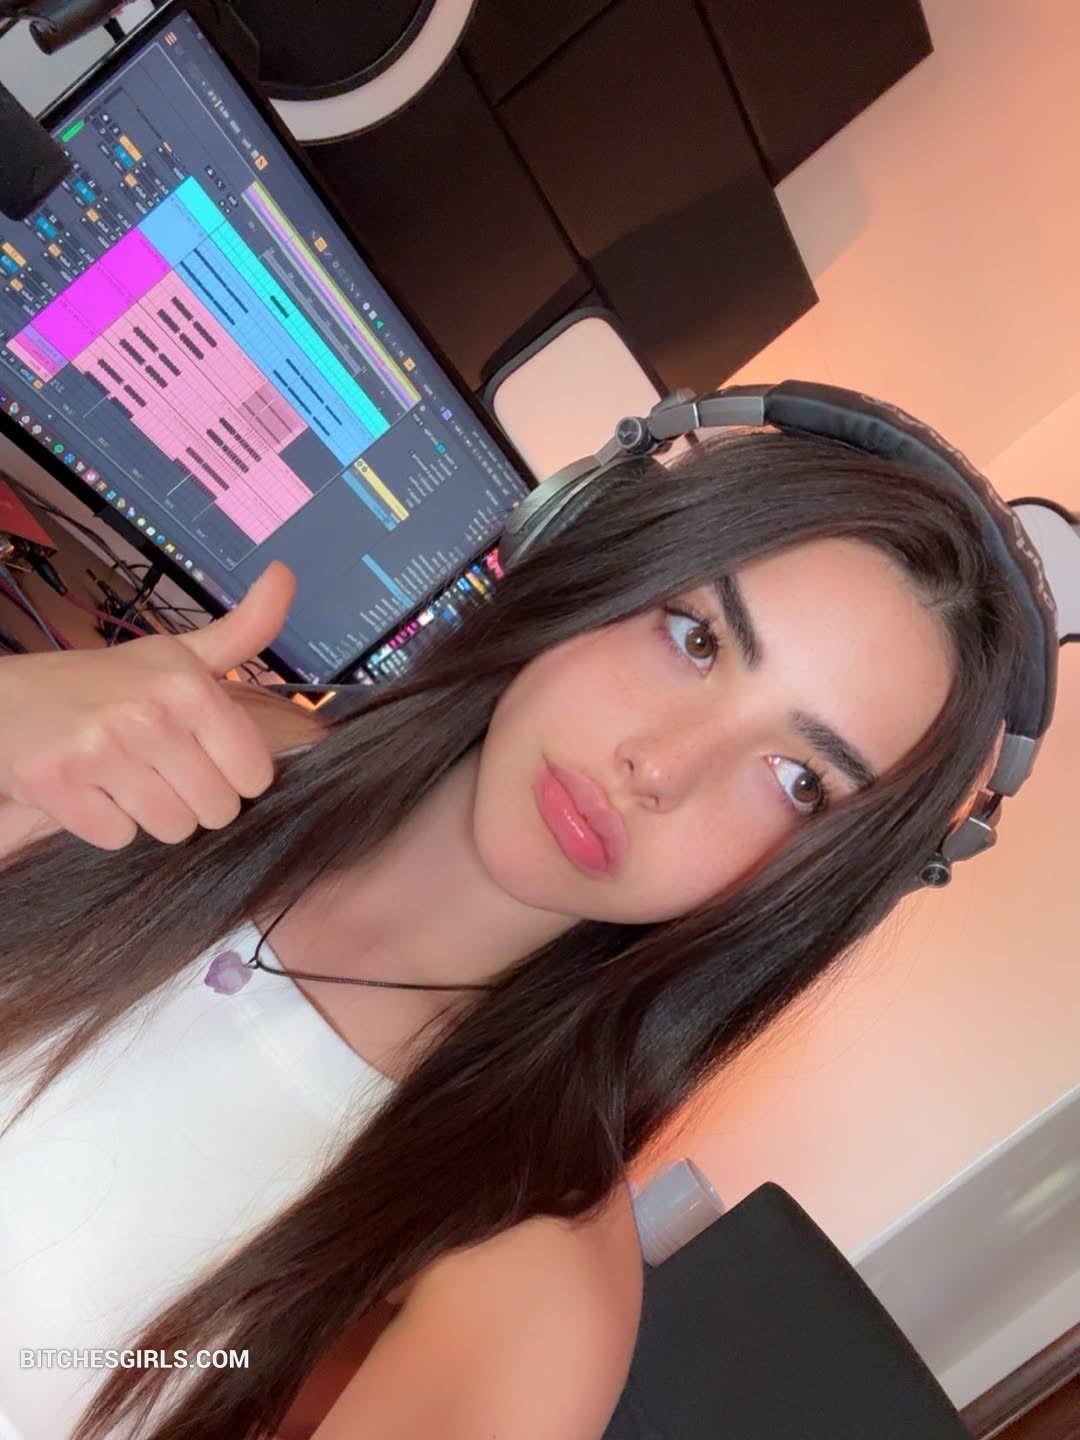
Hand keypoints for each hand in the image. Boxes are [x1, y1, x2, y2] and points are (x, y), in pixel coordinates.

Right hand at [0, 560, 296, 849]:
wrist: (8, 700)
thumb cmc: (106, 683)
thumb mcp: (178, 654)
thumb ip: (244, 629)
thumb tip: (285, 574)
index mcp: (189, 685)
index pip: (254, 775)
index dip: (231, 774)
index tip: (201, 754)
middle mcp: (150, 714)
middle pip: (217, 809)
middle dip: (191, 798)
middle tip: (155, 767)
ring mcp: (100, 750)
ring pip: (171, 828)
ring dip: (149, 814)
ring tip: (122, 776)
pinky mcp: (57, 784)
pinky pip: (117, 838)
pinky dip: (104, 823)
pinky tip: (88, 788)